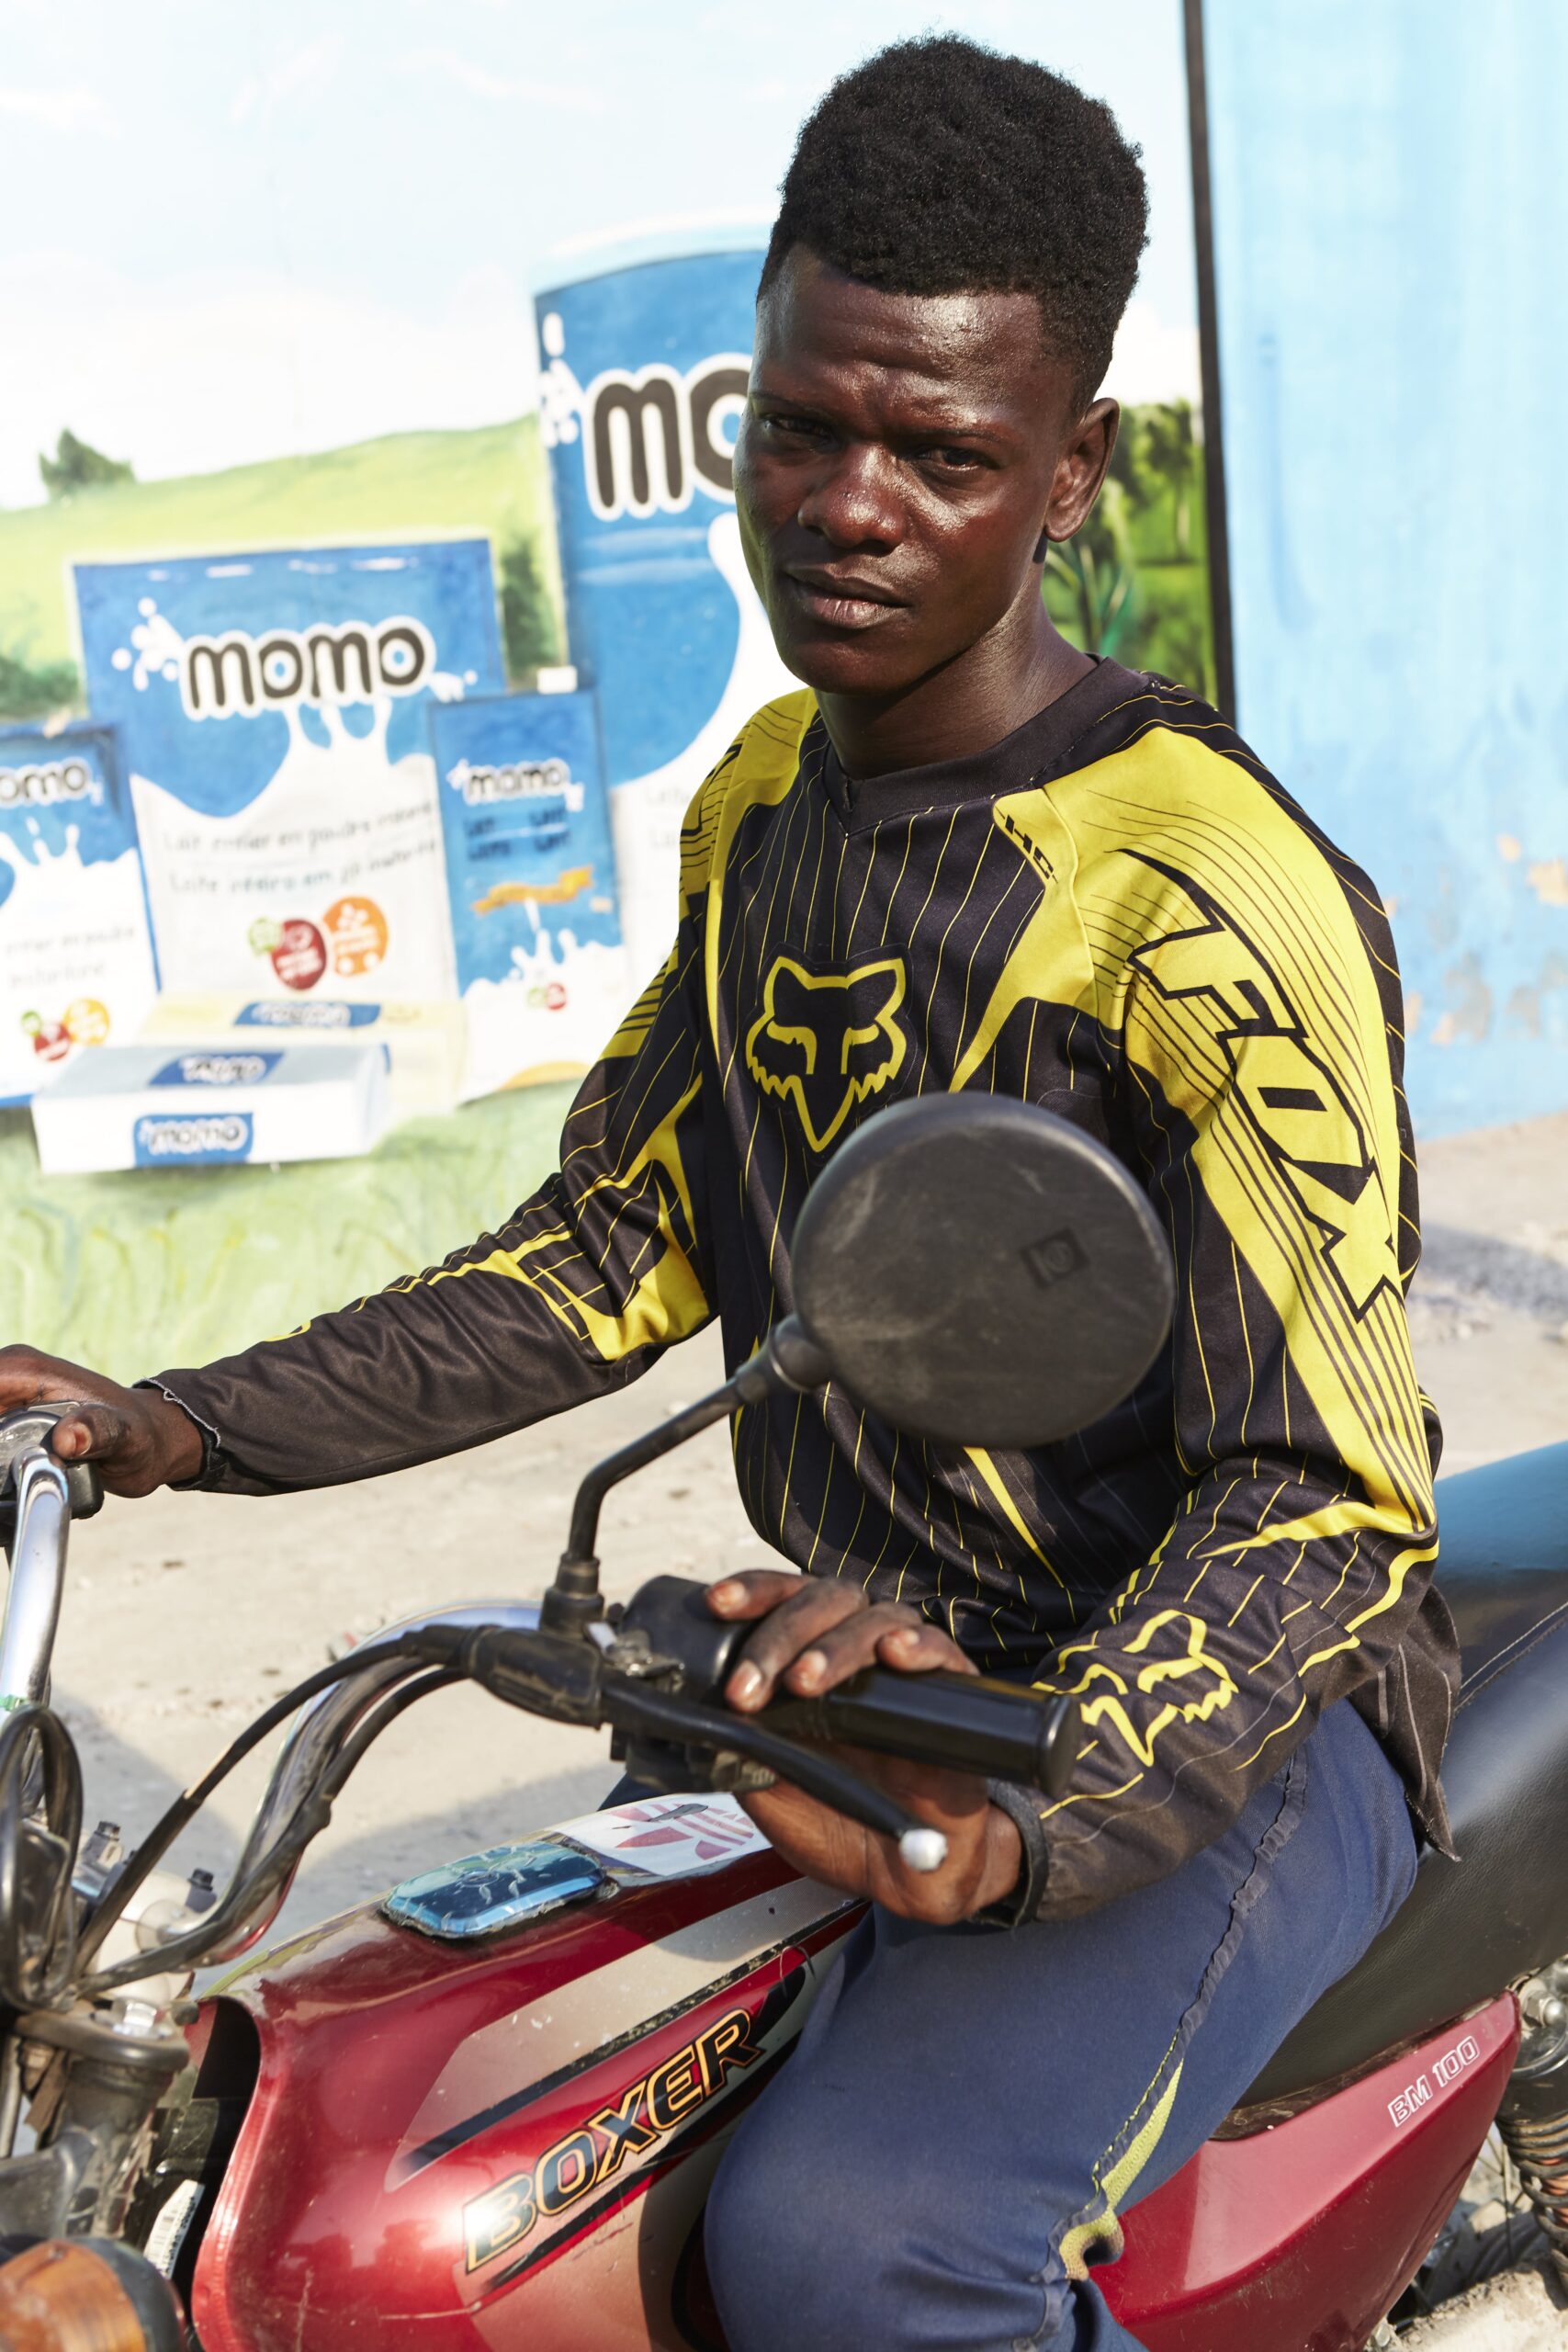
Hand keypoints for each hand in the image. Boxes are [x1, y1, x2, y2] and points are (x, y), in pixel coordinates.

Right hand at [0, 1347, 202, 1496]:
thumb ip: (98, 1432)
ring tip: (16, 1480)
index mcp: (24, 1368)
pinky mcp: (4, 1420)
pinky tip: (8, 1486)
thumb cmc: (140, 1434)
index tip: (5, 1455)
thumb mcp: (124, 1437)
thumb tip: (68, 1437)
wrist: (151, 1441)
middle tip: (11, 1476)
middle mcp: (7, 1377)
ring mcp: (2, 1399)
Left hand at [707, 1570, 1022, 1923]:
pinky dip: (919, 1645)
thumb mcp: (771, 1792)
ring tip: (806, 1682)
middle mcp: (857, 1648)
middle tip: (750, 1686)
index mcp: (810, 1658)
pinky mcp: (951, 1692)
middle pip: (824, 1601)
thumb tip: (697, 1721)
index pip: (782, 1602)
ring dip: (835, 1647)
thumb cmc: (835, 1821)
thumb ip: (740, 1753)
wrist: (900, 1874)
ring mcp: (904, 1667)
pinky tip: (895, 1655)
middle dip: (779, 1635)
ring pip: (875, 1620)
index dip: (753, 1594)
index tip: (717, 1603)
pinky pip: (942, 1651)